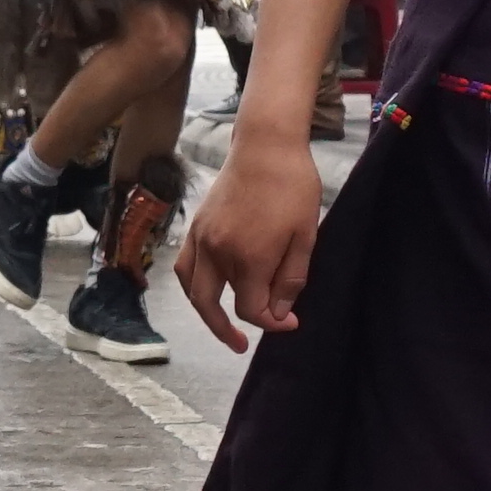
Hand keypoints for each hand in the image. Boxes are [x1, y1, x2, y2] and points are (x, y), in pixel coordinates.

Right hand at [172, 136, 325, 348]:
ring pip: (193, 290)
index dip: (273, 323)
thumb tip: (279, 314)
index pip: (252, 310)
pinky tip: (205, 291)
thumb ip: (290, 280)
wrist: (267, 145)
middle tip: (242, 345)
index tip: (291, 322)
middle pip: (213, 306)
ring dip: (205, 312)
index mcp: (250, 257)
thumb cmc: (293, 187)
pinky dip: (192, 286)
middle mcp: (219, 252)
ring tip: (221, 325)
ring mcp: (202, 238)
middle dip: (227, 331)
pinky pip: (184, 266)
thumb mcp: (305, 237)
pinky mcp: (196, 226)